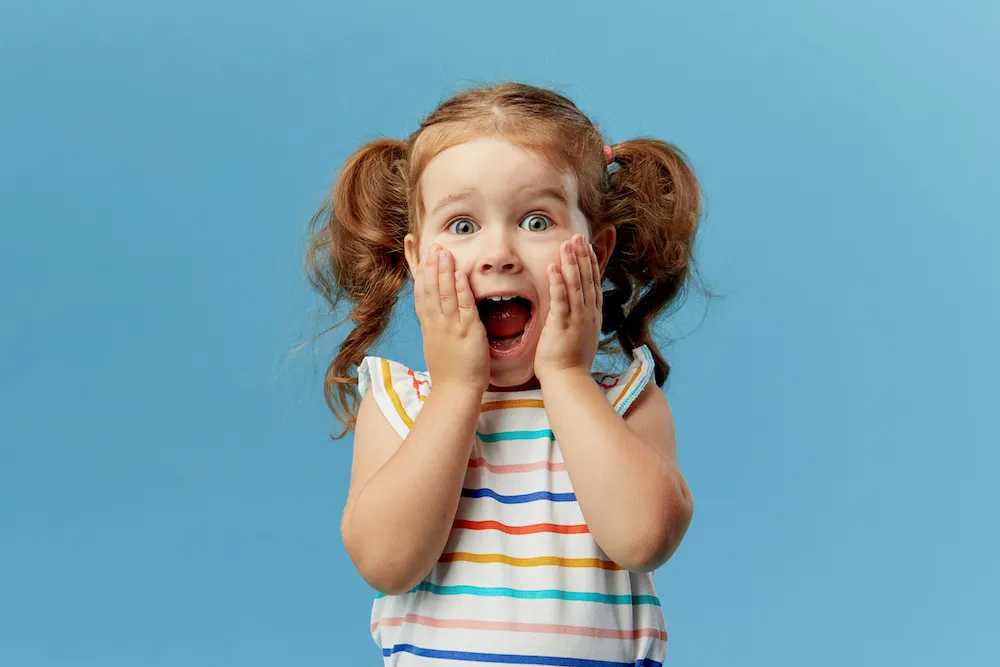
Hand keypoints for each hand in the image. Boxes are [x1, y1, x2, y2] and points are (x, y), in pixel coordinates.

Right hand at [413, 244, 490, 393]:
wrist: (455, 392)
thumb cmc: (450, 372)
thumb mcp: (437, 345)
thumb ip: (437, 328)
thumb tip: (436, 316)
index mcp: (430, 326)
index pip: (422, 295)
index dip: (421, 274)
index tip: (422, 257)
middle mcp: (437, 324)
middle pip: (430, 290)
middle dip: (431, 266)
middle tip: (433, 247)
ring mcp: (451, 327)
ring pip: (444, 294)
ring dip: (443, 271)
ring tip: (443, 252)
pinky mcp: (467, 332)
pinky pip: (464, 306)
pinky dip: (461, 289)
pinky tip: (459, 274)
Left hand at [534, 234, 602, 383]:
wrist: (568, 380)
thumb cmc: (571, 362)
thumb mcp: (582, 335)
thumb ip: (581, 318)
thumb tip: (580, 307)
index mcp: (592, 315)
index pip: (593, 283)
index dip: (590, 263)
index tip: (586, 246)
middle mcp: (588, 314)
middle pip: (587, 279)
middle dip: (582, 256)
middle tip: (577, 236)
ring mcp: (577, 320)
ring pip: (576, 285)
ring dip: (571, 263)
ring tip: (567, 244)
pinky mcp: (563, 326)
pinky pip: (561, 300)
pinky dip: (558, 283)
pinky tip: (553, 267)